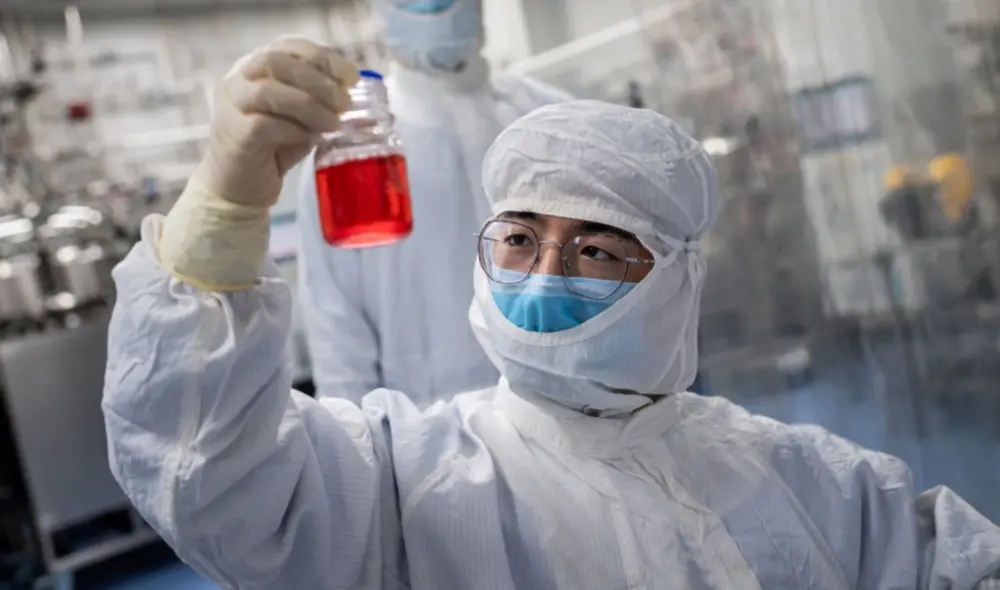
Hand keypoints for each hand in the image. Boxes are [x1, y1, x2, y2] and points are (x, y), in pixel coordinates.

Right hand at [197, 36, 359, 207]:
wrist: (240, 187)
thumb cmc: (274, 147)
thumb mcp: (303, 118)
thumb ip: (321, 100)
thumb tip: (351, 92)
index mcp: (256, 66)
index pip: (288, 47)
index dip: (322, 57)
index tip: (352, 77)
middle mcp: (237, 79)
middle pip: (275, 62)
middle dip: (317, 80)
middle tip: (345, 103)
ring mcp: (230, 106)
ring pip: (267, 91)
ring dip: (308, 105)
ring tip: (333, 123)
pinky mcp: (233, 135)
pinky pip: (263, 124)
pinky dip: (292, 129)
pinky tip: (310, 138)